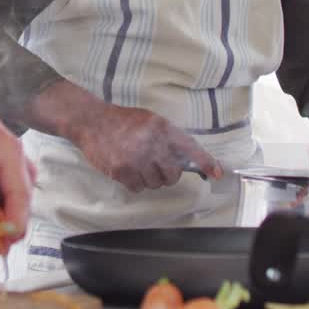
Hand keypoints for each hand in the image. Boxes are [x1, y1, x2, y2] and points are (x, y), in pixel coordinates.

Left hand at [0, 98, 33, 239]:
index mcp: (9, 151)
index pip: (20, 190)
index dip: (17, 217)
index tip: (9, 236)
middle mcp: (21, 166)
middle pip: (22, 205)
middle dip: (4, 229)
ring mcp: (19, 178)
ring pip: (16, 211)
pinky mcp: (14, 188)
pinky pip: (8, 210)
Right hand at [70, 103, 221, 191]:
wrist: (91, 121)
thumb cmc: (123, 121)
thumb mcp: (150, 120)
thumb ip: (168, 138)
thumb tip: (187, 161)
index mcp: (162, 128)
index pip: (190, 148)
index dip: (206, 162)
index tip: (217, 174)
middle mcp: (152, 144)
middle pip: (173, 175)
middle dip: (167, 175)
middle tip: (156, 166)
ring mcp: (136, 159)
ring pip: (155, 184)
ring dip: (149, 179)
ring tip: (137, 164)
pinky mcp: (121, 171)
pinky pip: (139, 188)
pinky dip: (135, 183)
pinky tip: (127, 169)